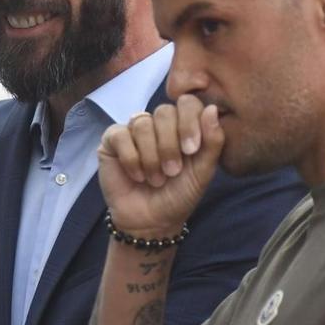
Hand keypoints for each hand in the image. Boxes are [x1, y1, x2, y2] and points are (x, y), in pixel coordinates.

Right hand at [97, 96, 223, 239]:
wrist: (152, 222)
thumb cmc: (179, 195)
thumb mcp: (203, 171)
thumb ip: (213, 141)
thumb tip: (212, 109)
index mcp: (183, 125)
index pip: (187, 102)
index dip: (189, 122)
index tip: (191, 150)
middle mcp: (158, 124)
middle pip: (164, 112)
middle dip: (170, 145)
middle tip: (172, 172)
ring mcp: (133, 130)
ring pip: (142, 124)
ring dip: (151, 157)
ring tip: (155, 179)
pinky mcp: (112, 141)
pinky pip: (120, 135)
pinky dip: (131, 158)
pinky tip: (136, 176)